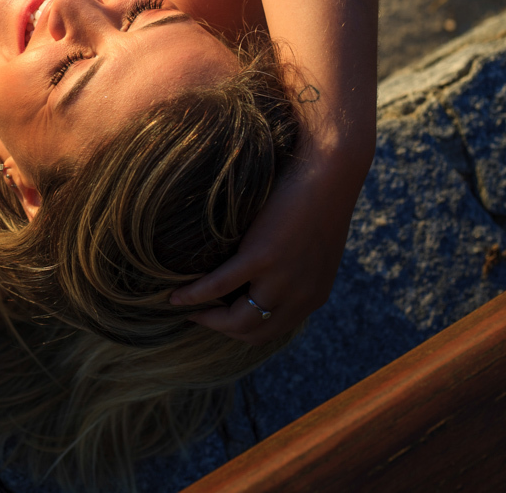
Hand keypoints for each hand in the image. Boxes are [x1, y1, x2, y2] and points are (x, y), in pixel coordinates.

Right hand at [170, 152, 364, 344]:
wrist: (328, 171)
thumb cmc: (320, 199)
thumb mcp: (313, 248)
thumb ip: (295, 269)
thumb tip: (266, 276)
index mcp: (313, 296)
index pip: (271, 330)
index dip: (240, 329)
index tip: (218, 317)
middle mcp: (300, 296)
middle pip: (252, 333)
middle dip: (221, 329)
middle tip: (196, 316)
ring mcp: (281, 279)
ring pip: (237, 321)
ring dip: (207, 319)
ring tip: (184, 307)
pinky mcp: (261, 257)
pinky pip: (219, 285)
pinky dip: (194, 295)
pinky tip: (177, 295)